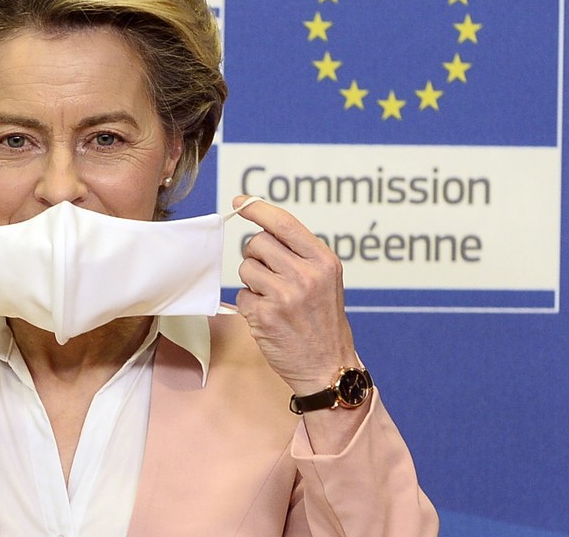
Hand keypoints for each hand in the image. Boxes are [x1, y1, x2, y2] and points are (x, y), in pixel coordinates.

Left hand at [233, 196, 356, 396]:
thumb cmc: (322, 321)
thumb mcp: (325, 279)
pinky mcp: (264, 316)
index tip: (240, 201)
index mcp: (323, 261)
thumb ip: (299, 253)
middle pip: (257, 242)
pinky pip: (241, 295)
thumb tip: (262, 225)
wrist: (328, 367)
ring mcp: (284, 296)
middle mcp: (305, 275)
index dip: (257, 208)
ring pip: (245, 268)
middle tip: (271, 276)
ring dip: (253, 282)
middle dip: (256, 256)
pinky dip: (250, 305)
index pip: (284, 222)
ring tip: (274, 299)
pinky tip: (269, 318)